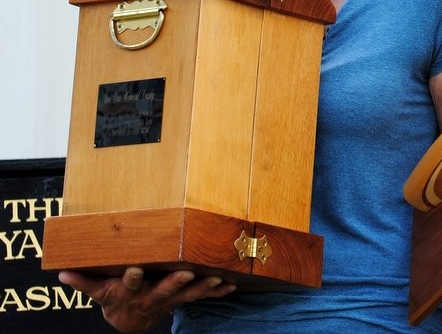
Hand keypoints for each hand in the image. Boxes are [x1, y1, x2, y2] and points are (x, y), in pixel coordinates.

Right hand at [58, 267, 236, 332]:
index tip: (135, 269)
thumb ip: (84, 281)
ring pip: (188, 294)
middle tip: (189, 272)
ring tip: (218, 278)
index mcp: (130, 292)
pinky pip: (203, 297)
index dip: (132, 277)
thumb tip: (62, 273)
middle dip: (176, 282)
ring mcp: (169, 300)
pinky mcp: (183, 299)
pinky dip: (217, 292)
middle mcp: (151, 296)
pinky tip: (232, 285)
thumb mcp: (98, 291)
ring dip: (204, 287)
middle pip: (165, 290)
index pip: (130, 283)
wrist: (130, 320)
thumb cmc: (115, 297)